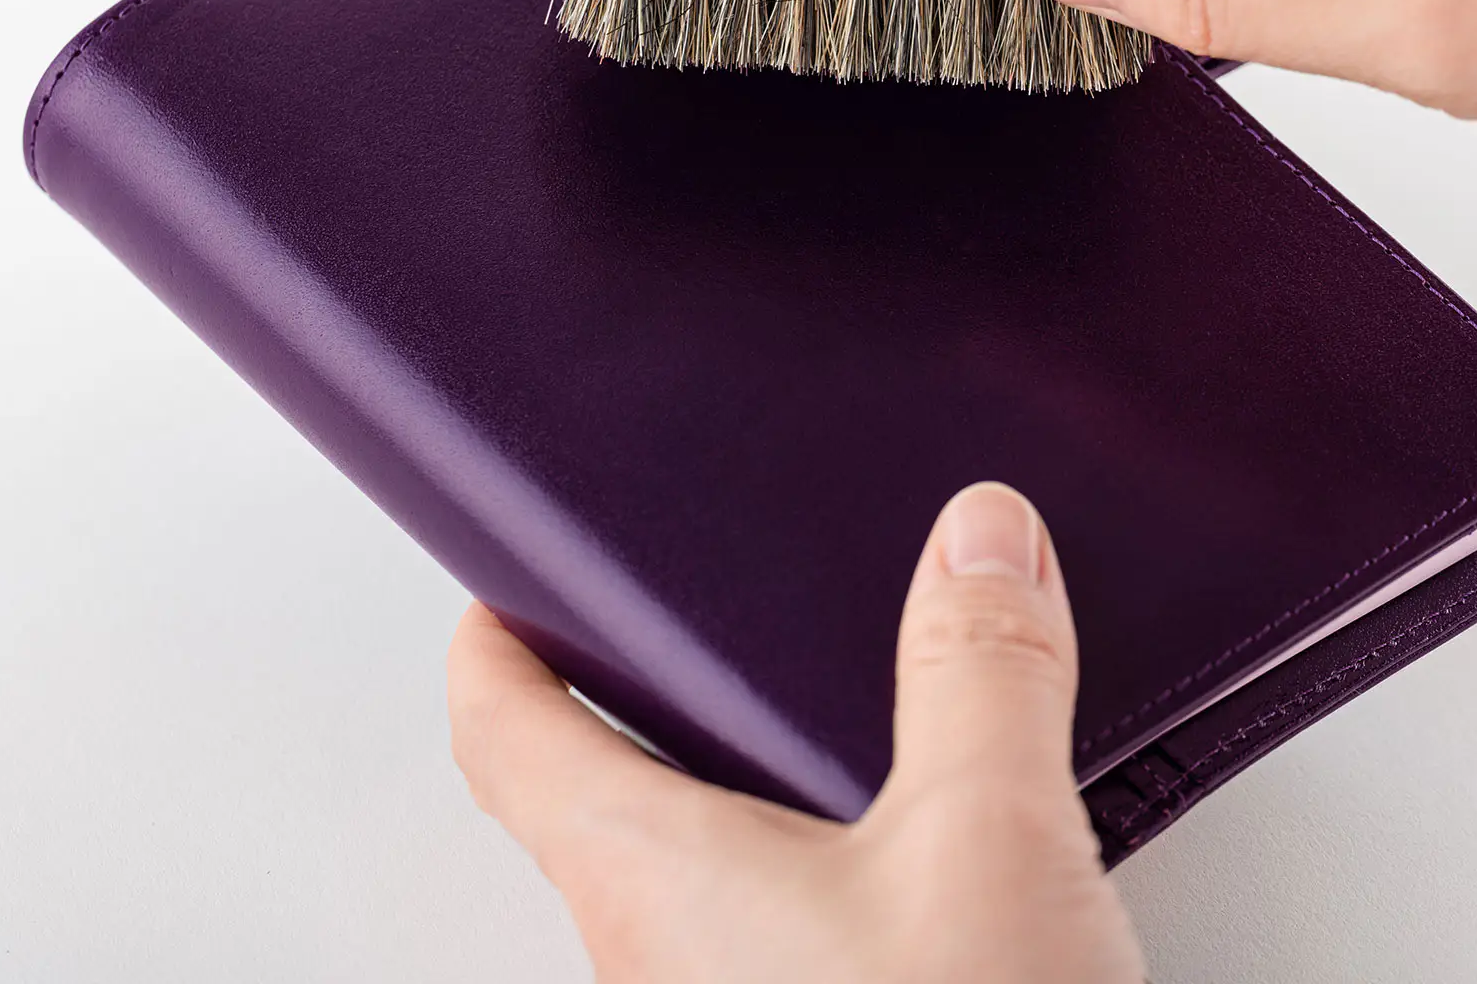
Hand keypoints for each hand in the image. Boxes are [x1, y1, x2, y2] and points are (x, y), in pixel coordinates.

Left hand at [448, 482, 1144, 982]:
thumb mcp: (984, 850)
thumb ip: (977, 674)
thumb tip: (977, 536)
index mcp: (648, 879)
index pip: (502, 735)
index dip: (492, 639)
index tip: (503, 580)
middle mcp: (663, 958)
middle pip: (599, 793)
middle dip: (647, 693)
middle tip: (692, 618)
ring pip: (703, 869)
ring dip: (755, 781)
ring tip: (838, 706)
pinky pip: (793, 931)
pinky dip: (837, 857)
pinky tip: (928, 842)